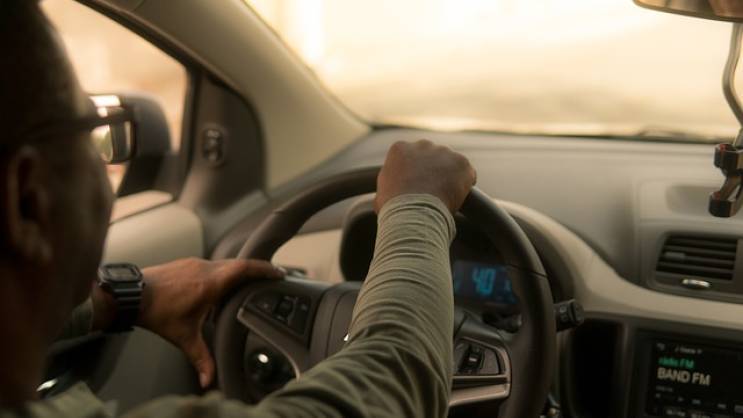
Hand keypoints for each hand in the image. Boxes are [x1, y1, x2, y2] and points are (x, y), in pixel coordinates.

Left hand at [137, 258, 283, 387]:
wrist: (130, 295)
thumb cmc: (156, 313)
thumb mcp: (183, 337)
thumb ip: (200, 358)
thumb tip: (208, 380)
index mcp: (210, 284)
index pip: (245, 269)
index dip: (264, 269)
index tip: (279, 272)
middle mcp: (205, 269)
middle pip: (239, 264)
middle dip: (256, 271)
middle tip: (270, 278)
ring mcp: (194, 263)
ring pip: (224, 264)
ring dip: (238, 272)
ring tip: (247, 284)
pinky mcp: (186, 263)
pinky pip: (211, 265)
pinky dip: (222, 273)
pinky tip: (219, 287)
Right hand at [375, 140, 476, 213]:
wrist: (414, 214)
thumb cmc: (394, 209)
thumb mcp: (381, 195)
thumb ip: (389, 186)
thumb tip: (388, 195)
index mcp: (400, 149)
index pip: (412, 156)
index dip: (416, 173)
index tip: (418, 186)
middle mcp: (422, 145)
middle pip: (432, 155)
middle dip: (434, 170)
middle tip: (433, 191)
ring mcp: (444, 152)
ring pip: (450, 163)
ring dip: (450, 176)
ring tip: (445, 197)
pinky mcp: (462, 162)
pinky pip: (467, 173)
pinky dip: (465, 185)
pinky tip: (458, 198)